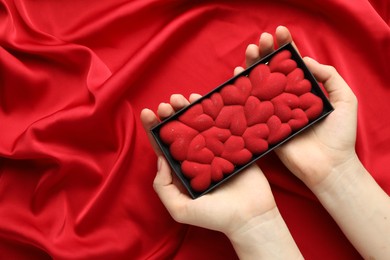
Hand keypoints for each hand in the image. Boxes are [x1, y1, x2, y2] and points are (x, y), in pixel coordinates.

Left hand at [140, 93, 275, 235]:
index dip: (155, 129)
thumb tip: (160, 159)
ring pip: (201, 125)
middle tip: (166, 103)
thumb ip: (163, 187)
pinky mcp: (235, 146)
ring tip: (180, 98)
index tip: (148, 112)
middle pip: (182, 131)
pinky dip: (215, 112)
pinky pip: (223, 125)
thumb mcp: (180, 209)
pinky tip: (205, 100)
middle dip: (171, 115)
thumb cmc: (215, 217)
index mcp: (184, 170)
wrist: (250, 217)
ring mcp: (217, 150)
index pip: (165, 146)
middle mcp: (199, 157)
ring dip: (189, 109)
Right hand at [242, 26, 357, 188]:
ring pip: (258, 84)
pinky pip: (249, 106)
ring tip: (250, 50)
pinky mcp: (262, 126)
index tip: (280, 32)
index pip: (291, 65)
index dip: (285, 48)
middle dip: (266, 53)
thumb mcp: (345, 99)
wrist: (328, 165)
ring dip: (252, 65)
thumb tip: (305, 60)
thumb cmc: (339, 134)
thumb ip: (329, 76)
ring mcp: (273, 111)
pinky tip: (238, 75)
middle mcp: (286, 99)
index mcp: (303, 91)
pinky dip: (241, 90)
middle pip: (272, 71)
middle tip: (261, 40)